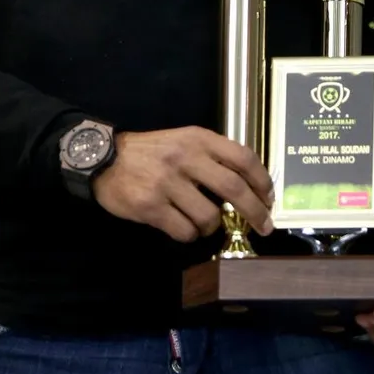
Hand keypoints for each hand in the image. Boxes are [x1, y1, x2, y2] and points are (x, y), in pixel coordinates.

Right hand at [92, 126, 274, 243]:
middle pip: (234, 188)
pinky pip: (185, 232)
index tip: (270, 199)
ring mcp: (167, 183)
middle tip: (265, 227)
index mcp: (198, 139)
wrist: (104, 159)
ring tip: (201, 222)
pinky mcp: (151, 206)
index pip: (242, 157)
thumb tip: (248, 186)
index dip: (262, 180)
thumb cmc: (150, 151)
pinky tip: (181, 226)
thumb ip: (211, 156)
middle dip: (255, 212)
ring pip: (209, 217)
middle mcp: (185, 158)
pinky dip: (189, 235)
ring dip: (212, 227)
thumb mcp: (182, 140)